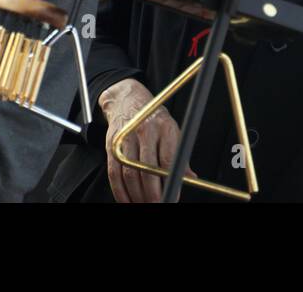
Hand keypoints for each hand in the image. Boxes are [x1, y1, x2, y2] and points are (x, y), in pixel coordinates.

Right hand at [99, 78, 193, 202]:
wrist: (127, 99)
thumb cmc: (153, 117)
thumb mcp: (172, 130)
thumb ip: (180, 155)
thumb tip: (190, 178)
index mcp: (164, 128)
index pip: (167, 160)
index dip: (169, 183)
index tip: (172, 197)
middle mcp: (144, 131)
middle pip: (146, 170)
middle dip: (151, 194)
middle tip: (156, 204)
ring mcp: (126, 137)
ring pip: (129, 174)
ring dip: (136, 196)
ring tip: (142, 204)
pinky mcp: (112, 144)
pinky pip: (114, 172)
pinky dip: (120, 191)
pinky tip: (127, 200)